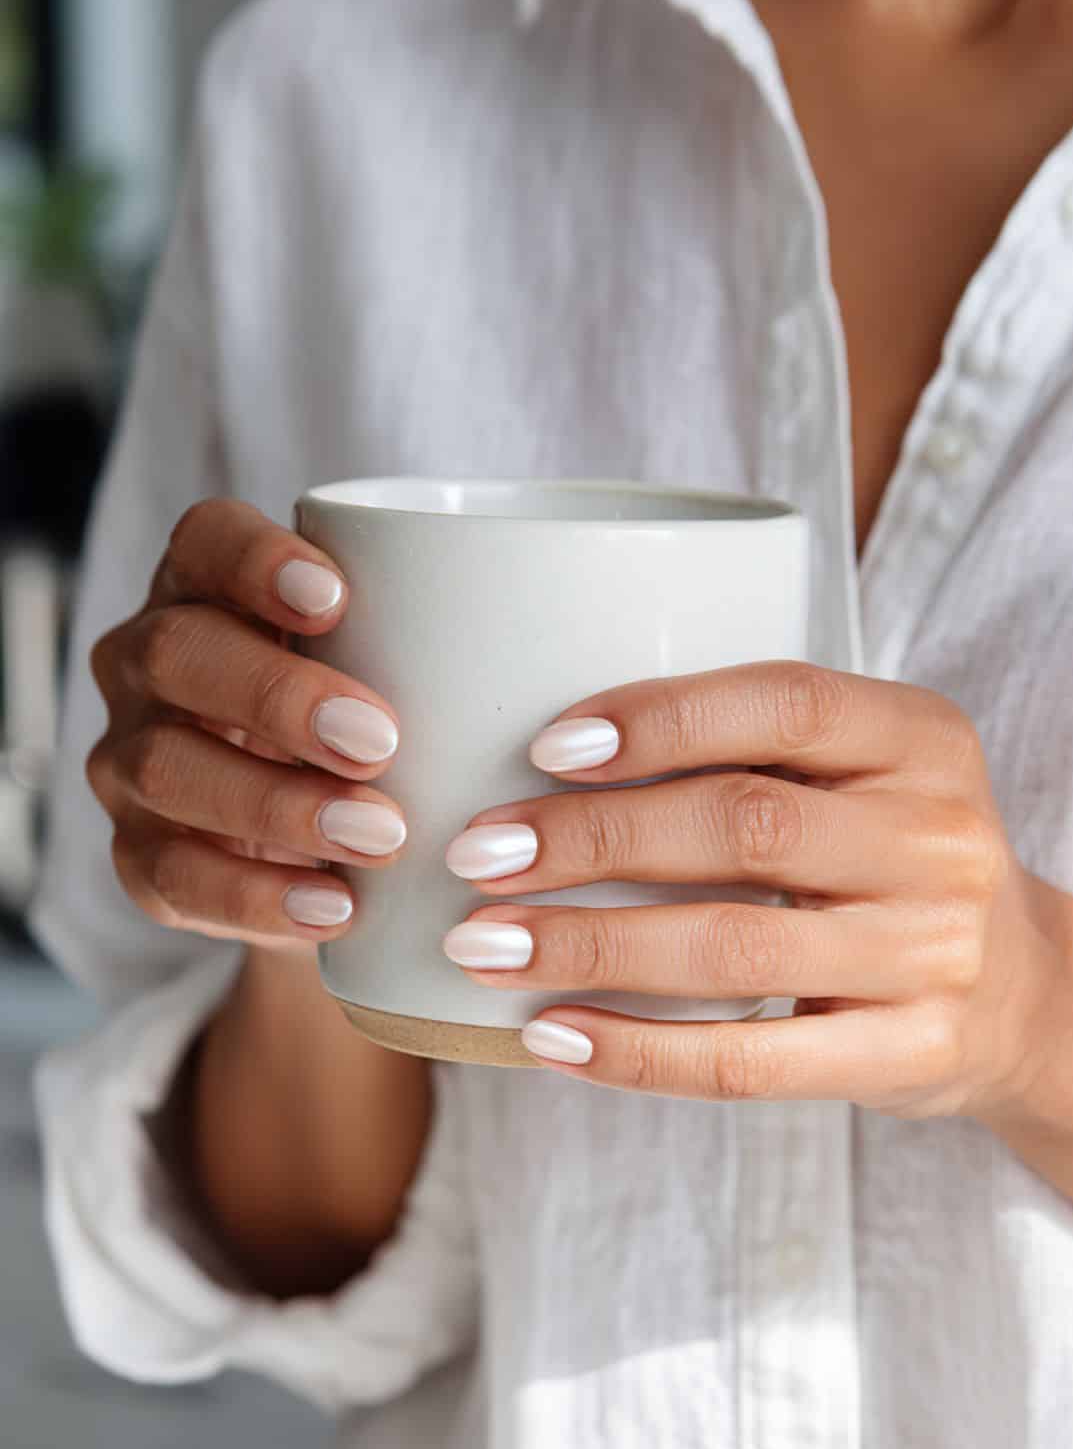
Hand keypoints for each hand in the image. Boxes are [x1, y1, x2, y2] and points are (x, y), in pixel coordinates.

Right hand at [88, 499, 406, 947]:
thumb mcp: (405, 680)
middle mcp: (147, 664)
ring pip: (168, 767)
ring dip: (278, 803)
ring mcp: (129, 761)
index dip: (257, 561)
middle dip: (279, 696)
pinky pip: (174, 875)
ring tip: (379, 835)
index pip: (206, 541)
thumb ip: (439, 649)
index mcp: (206, 589)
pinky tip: (335, 906)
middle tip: (381, 742)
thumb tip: (568, 635)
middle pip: (178, 653)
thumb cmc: (377, 740)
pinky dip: (257, 897)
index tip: (337, 599)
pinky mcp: (136, 856)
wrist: (326, 864)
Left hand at [440, 661, 1072, 1126]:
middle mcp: (936, 839)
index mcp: (920, 739)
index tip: (546, 748)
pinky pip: (751, 1061)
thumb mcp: (866, 775)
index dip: (659, 720)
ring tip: (482, 945)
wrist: (1023, 993)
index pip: (785, 705)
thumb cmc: (890, 862)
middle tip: (477, 855)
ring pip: (735, 947)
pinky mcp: (908, 1053)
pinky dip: (635, 1051)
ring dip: (589, 947)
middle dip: (591, 839)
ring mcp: (930, 953)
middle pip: (743, 827)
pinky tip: (551, 1036)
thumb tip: (539, 762)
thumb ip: (752, 752)